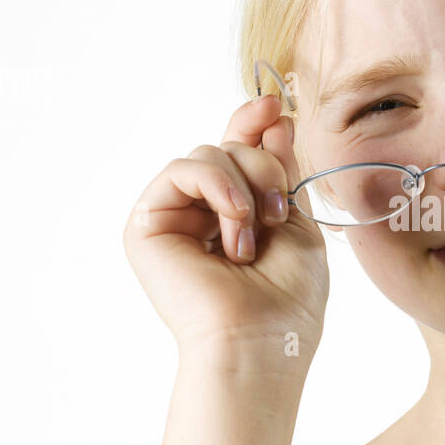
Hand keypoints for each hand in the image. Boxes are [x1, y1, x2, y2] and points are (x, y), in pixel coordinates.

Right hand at [122, 90, 328, 359]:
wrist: (261, 339)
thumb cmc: (287, 298)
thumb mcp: (297, 221)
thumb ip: (279, 168)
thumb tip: (272, 114)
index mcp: (234, 215)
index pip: (237, 153)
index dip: (253, 124)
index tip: (276, 105)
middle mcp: (200, 214)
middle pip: (228, 148)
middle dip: (264, 168)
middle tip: (279, 213)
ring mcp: (173, 218)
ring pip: (208, 154)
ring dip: (245, 184)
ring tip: (257, 232)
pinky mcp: (147, 223)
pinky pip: (181, 169)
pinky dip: (216, 186)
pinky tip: (234, 224)